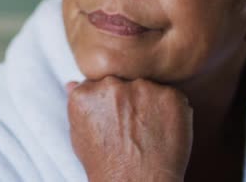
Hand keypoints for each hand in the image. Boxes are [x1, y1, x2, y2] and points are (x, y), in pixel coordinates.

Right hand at [67, 76, 192, 181]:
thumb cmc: (106, 165)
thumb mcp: (80, 136)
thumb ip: (78, 105)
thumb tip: (72, 83)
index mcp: (86, 93)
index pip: (99, 83)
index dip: (110, 102)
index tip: (115, 119)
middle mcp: (112, 85)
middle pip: (123, 81)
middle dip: (129, 99)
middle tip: (132, 127)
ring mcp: (142, 88)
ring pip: (148, 87)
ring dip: (150, 103)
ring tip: (147, 132)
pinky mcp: (170, 96)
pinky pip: (172, 96)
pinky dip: (171, 111)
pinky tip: (162, 131)